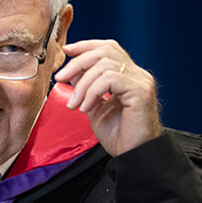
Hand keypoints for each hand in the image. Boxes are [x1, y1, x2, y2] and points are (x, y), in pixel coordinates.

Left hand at [55, 39, 161, 155]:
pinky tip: (85, 107)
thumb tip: (71, 72)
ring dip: (82, 83)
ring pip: (105, 64)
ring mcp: (141, 81)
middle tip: (60, 78)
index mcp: (129, 76)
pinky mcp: (140, 91)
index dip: (86, 46)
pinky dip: (92, 91)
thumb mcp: (95, 107)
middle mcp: (138, 75)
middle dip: (78, 62)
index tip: (66, 51)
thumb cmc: (119, 136)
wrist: (133, 156)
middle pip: (105, 51)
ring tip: (75, 104)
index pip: (108, 48)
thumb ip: (85, 88)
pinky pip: (109, 79)